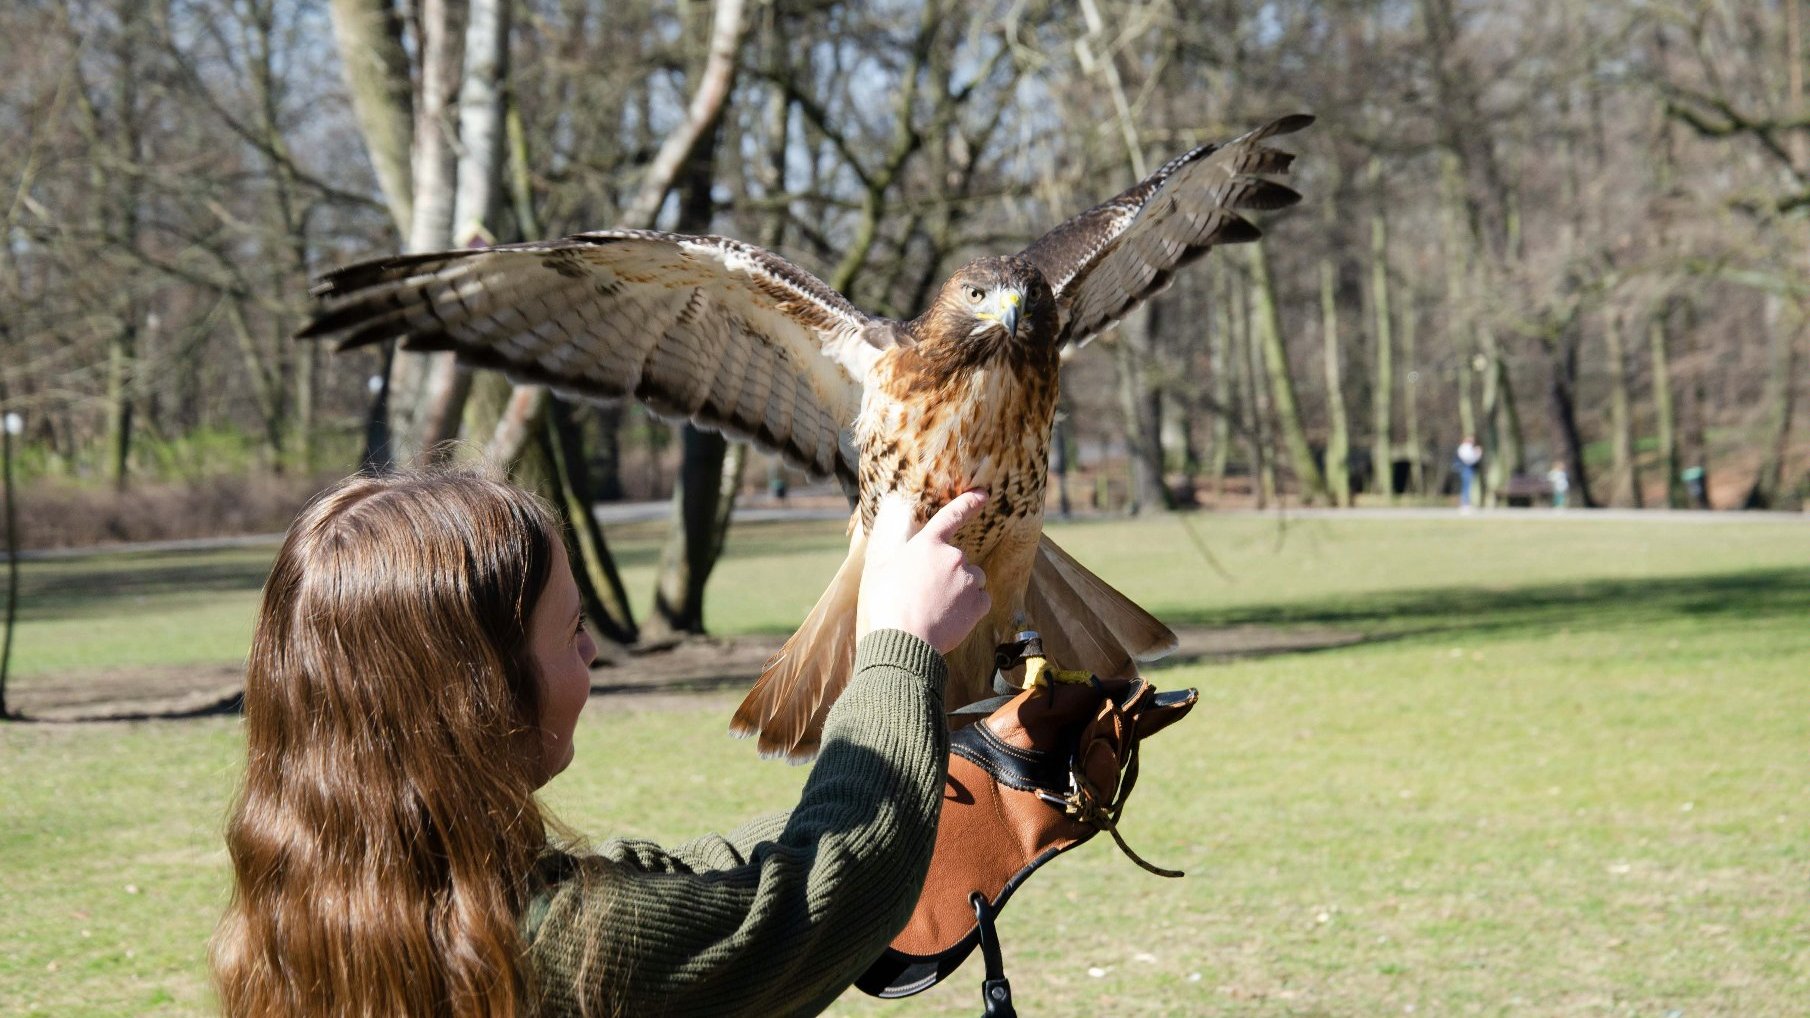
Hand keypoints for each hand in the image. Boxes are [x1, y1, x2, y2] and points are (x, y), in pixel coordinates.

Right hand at [858, 491, 991, 654]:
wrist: (905, 639)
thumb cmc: (887, 605)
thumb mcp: (882, 571)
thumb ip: (898, 555)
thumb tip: (900, 550)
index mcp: (928, 544)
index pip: (952, 516)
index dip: (969, 503)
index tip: (983, 494)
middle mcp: (953, 556)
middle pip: (959, 559)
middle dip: (949, 574)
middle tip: (929, 594)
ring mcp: (968, 580)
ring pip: (972, 579)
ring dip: (961, 589)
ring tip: (940, 608)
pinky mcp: (978, 603)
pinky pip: (981, 600)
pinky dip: (971, 608)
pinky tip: (952, 618)